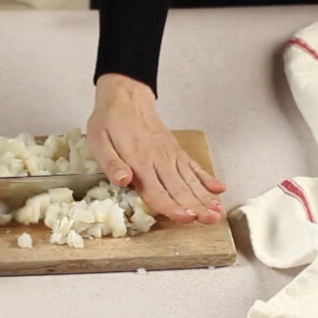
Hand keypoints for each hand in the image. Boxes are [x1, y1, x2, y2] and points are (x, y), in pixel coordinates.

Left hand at [87, 74, 226, 223]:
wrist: (125, 97)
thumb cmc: (109, 122)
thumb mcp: (99, 142)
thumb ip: (111, 164)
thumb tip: (123, 181)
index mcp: (139, 161)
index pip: (157, 191)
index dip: (172, 207)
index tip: (186, 218)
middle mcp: (159, 160)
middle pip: (180, 188)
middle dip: (197, 207)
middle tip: (210, 220)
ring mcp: (170, 155)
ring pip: (190, 180)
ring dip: (205, 197)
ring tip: (217, 212)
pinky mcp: (175, 151)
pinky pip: (194, 166)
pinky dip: (207, 178)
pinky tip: (219, 189)